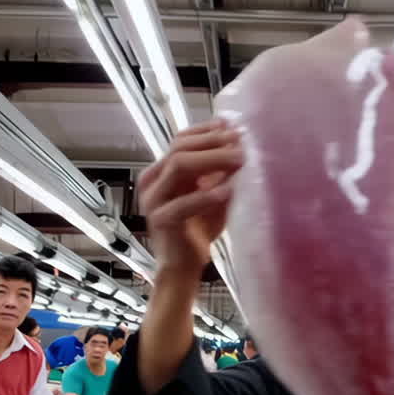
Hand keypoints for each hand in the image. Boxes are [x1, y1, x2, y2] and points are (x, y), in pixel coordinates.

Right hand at [139, 120, 242, 275]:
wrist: (183, 267)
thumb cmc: (197, 230)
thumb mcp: (213, 194)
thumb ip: (221, 172)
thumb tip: (239, 144)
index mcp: (161, 171)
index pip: (181, 139)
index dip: (207, 131)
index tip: (232, 127)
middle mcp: (152, 181)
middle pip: (180, 148)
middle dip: (213, 142)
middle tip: (241, 144)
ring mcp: (153, 200)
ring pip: (179, 166)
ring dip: (212, 160)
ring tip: (238, 160)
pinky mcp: (161, 220)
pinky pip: (183, 203)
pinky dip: (207, 195)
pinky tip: (227, 191)